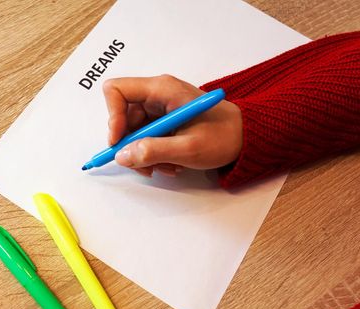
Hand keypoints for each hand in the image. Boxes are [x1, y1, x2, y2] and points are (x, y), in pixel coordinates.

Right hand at [103, 74, 242, 176]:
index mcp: (162, 89)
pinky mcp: (165, 121)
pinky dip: (152, 154)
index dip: (112, 117)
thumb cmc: (225, 136)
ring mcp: (161, 108)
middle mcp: (158, 94)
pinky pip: (146, 137)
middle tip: (143, 165)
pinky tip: (170, 163)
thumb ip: (153, 151)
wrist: (247, 138)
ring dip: (143, 154)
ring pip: (133, 131)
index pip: (117, 91)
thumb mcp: (188, 148)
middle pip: (123, 116)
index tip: (119, 142)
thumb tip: (122, 155)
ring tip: (164, 167)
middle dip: (129, 144)